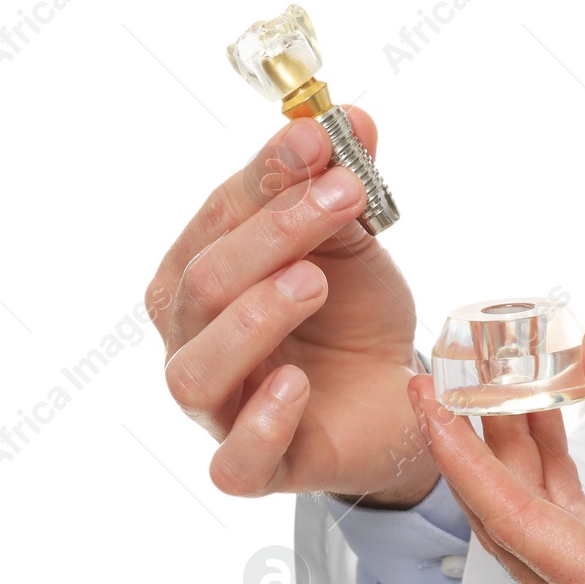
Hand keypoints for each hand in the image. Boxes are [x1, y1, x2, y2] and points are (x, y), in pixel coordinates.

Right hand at [147, 108, 436, 506]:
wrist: (394, 398)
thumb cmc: (352, 317)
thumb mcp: (351, 243)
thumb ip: (339, 186)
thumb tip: (348, 116)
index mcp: (198, 275)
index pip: (215, 216)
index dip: (265, 174)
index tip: (320, 138)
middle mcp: (191, 339)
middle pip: (203, 283)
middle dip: (272, 232)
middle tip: (342, 198)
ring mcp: (216, 408)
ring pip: (197, 368)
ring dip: (253, 317)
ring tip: (312, 282)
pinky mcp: (255, 467)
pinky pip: (234, 461)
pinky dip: (260, 422)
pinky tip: (296, 384)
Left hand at [408, 327, 584, 583]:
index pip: (511, 520)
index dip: (460, 456)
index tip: (426, 403)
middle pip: (513, 531)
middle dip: (480, 453)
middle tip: (454, 387)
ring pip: (540, 539)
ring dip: (519, 468)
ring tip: (507, 393)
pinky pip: (571, 549)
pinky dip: (555, 493)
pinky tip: (551, 439)